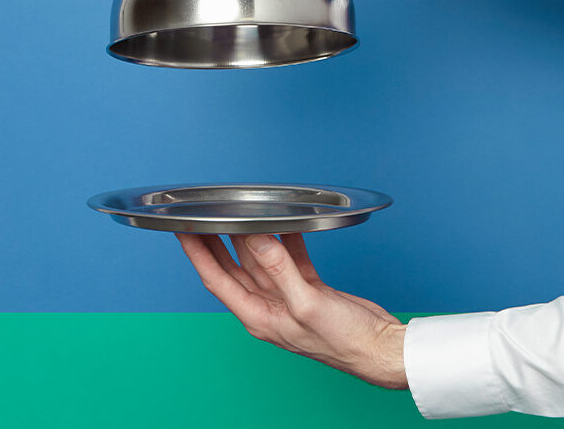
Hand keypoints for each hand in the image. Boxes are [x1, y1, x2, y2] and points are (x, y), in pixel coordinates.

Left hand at [176, 232, 406, 388]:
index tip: (183, 231)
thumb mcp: (306, 303)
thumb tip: (254, 239)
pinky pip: (289, 259)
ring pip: (260, 260)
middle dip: (214, 242)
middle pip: (233, 268)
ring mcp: (287, 297)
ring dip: (249, 237)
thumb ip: (278, 268)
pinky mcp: (308, 289)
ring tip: (235, 213)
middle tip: (201, 216)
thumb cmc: (344, 341)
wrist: (381, 349)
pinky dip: (284, 241)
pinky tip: (282, 224)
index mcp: (258, 315)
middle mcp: (267, 306)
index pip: (216, 278)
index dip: (197, 253)